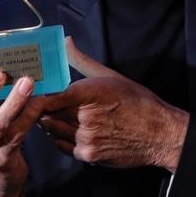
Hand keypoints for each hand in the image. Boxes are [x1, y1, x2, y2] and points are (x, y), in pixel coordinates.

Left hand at [39, 38, 188, 171]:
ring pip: (52, 131)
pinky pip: (62, 146)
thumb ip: (82, 60)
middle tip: (43, 105)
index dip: (40, 96)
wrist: (158, 132)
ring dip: (51, 124)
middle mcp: (85, 116)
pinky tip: (68, 131)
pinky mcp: (89, 154)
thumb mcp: (110, 75)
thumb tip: (66, 41)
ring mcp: (86, 138)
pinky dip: (60, 138)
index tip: (36, 93)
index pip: (50, 96)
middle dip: (44, 110)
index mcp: (88, 93)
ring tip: (56, 117)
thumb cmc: (137, 102)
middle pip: (48, 114)